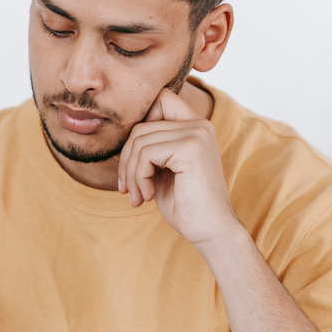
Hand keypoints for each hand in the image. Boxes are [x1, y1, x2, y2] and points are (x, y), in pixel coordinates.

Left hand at [118, 87, 240, 247]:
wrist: (211, 231)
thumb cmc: (186, 205)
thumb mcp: (162, 172)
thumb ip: (149, 150)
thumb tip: (119, 142)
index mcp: (195, 126)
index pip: (160, 100)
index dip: (140, 126)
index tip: (137, 161)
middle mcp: (199, 124)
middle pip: (141, 126)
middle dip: (127, 160)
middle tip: (128, 188)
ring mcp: (196, 134)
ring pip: (139, 140)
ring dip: (130, 173)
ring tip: (137, 196)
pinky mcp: (190, 148)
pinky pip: (146, 153)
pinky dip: (138, 178)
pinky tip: (148, 196)